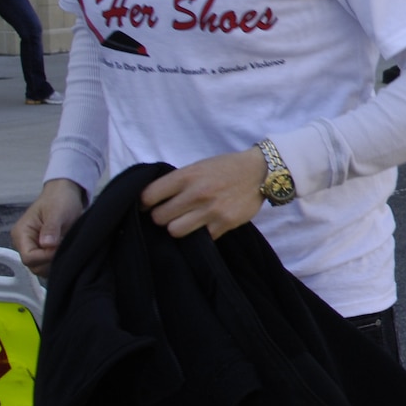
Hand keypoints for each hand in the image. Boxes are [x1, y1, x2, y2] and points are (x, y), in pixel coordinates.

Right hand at [11, 179, 85, 277]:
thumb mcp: (56, 212)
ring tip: (67, 248)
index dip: (46, 257)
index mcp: (21, 234)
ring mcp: (33, 247)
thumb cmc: (59, 199)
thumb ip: (51, 228)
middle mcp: (24, 243)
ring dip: (55, 262)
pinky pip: (48, 263)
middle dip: (51, 261)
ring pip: (42, 267)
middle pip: (34, 266)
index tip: (60, 248)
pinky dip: (58, 261)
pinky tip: (67, 252)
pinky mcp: (43, 250)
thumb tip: (47, 245)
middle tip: (66, 249)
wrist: (64, 193)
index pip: (29, 258)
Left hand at [139, 148, 267, 239]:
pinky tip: (204, 226)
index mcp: (187, 176)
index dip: (144, 203)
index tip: (148, 206)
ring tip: (184, 222)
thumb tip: (153, 200)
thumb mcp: (199, 166)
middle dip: (161, 217)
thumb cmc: (225, 168)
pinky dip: (200, 235)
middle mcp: (197, 193)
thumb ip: (178, 182)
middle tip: (169, 214)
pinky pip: (201, 238)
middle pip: (159, 217)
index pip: (149, 196)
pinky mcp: (224, 224)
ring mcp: (211, 210)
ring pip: (175, 231)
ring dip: (177, 228)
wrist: (260, 172)